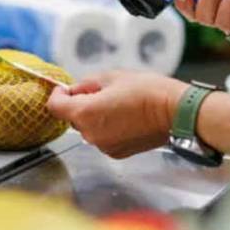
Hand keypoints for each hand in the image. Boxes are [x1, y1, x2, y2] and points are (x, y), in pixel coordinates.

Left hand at [47, 71, 188, 159]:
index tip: (65, 89)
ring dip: (95, 117)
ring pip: (88, 128)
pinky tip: (125, 118)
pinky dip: (107, 128)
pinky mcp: (116, 153)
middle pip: (73, 118)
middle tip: (100, 92)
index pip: (54, 107)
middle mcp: (91, 134)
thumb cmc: (148, 91)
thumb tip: (75, 90)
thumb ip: (87, 83)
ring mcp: (103, 146)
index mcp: (85, 113)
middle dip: (81, 104)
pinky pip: (103, 138)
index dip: (58, 95)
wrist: (175, 113)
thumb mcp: (112, 76)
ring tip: (118, 105)